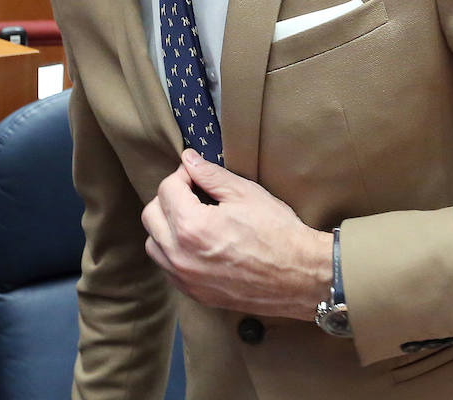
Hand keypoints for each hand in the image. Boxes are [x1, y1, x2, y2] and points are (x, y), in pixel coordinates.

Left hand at [141, 149, 331, 320]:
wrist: (301, 278)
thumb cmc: (278, 233)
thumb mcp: (245, 193)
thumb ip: (209, 174)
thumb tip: (188, 159)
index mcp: (191, 227)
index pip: (166, 189)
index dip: (182, 175)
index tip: (196, 173)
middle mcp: (181, 256)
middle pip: (151, 215)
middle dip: (168, 198)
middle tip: (193, 192)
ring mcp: (186, 279)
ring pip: (153, 244)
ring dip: (165, 226)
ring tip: (191, 217)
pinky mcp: (195, 294)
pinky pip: (167, 267)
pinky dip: (173, 251)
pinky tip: (196, 242)